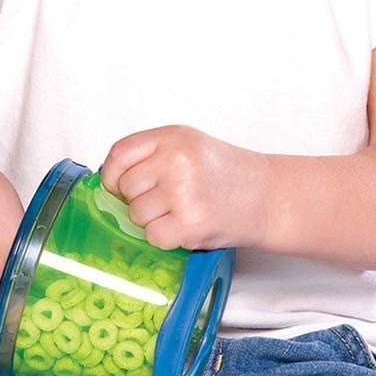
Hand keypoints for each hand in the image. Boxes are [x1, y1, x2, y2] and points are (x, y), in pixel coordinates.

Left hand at [99, 125, 269, 250]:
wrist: (267, 195)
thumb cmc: (225, 173)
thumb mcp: (187, 145)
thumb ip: (150, 155)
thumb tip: (108, 181)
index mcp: (172, 136)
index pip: (119, 154)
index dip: (113, 176)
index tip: (119, 186)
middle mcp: (176, 159)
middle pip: (126, 188)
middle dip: (139, 200)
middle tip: (166, 200)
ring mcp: (183, 191)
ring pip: (137, 215)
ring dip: (153, 221)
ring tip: (181, 211)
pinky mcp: (191, 223)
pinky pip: (154, 237)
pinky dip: (167, 238)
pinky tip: (187, 226)